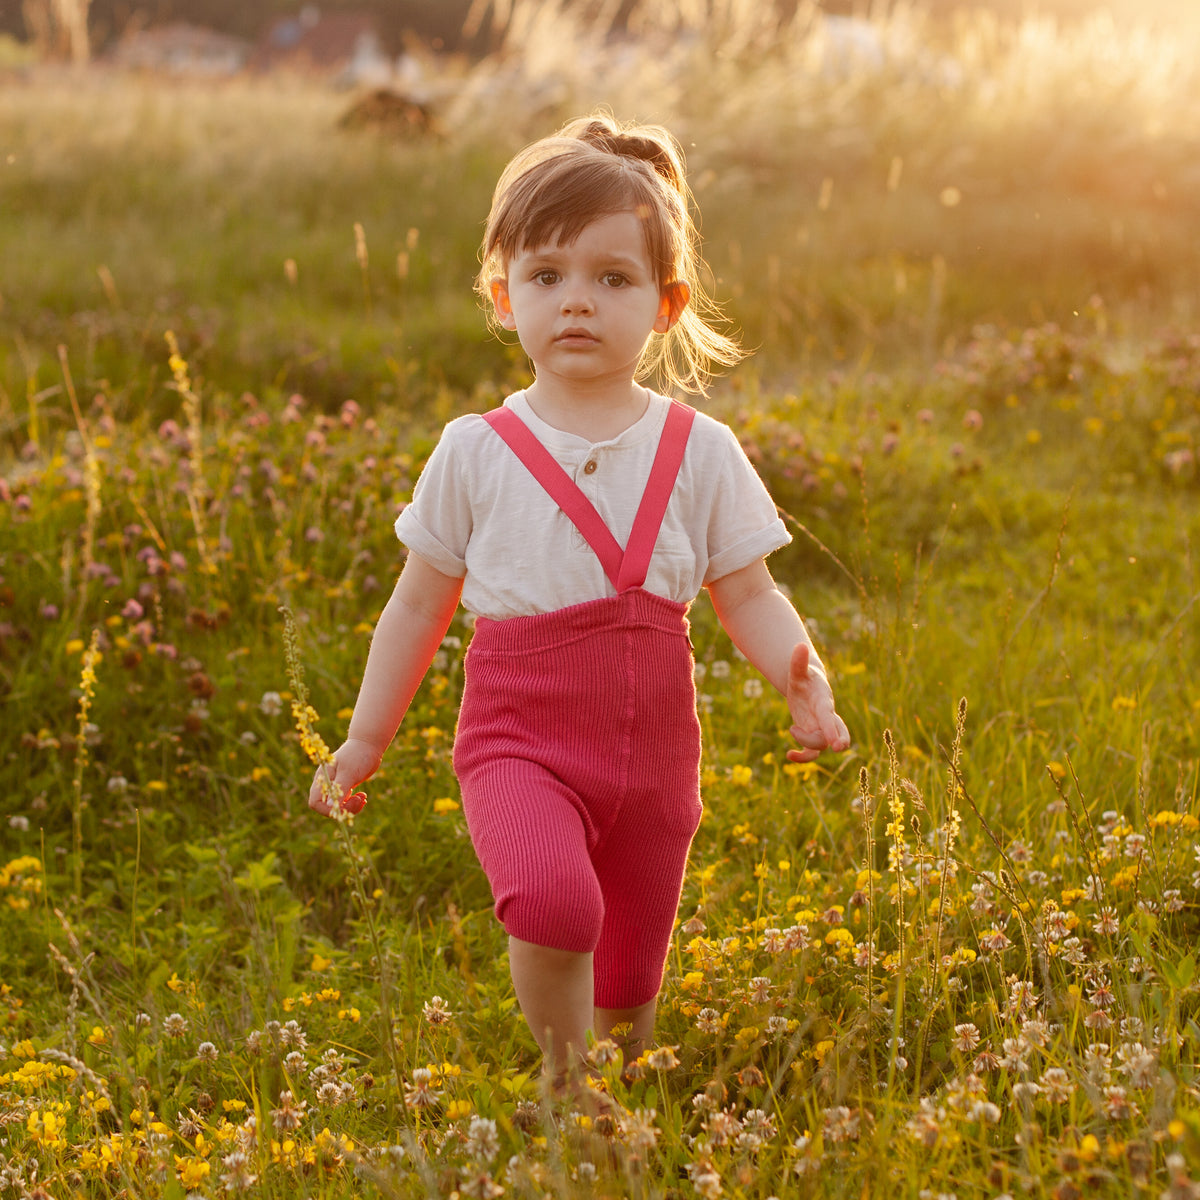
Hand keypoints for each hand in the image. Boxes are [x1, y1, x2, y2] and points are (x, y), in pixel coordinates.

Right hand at [307, 738, 381, 816]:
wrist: (368, 744)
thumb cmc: (357, 755)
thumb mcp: (349, 772)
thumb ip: (340, 788)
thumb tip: (329, 806)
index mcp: (323, 778)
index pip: (315, 802)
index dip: (327, 810)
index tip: (344, 807)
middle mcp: (327, 783)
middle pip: (327, 807)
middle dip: (343, 808)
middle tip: (358, 801)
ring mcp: (336, 785)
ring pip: (338, 806)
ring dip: (350, 806)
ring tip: (362, 798)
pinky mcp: (345, 786)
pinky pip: (346, 802)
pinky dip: (354, 802)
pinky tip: (363, 796)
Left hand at [785, 643, 850, 763]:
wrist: (806, 684)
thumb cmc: (804, 676)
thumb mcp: (798, 670)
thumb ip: (798, 661)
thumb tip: (799, 645)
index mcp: (823, 702)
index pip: (830, 718)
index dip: (833, 730)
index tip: (837, 745)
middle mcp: (825, 717)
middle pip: (833, 734)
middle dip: (836, 741)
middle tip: (835, 747)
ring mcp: (819, 728)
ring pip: (820, 746)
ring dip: (806, 744)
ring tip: (791, 728)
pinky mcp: (811, 734)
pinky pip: (811, 752)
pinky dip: (802, 757)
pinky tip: (788, 755)